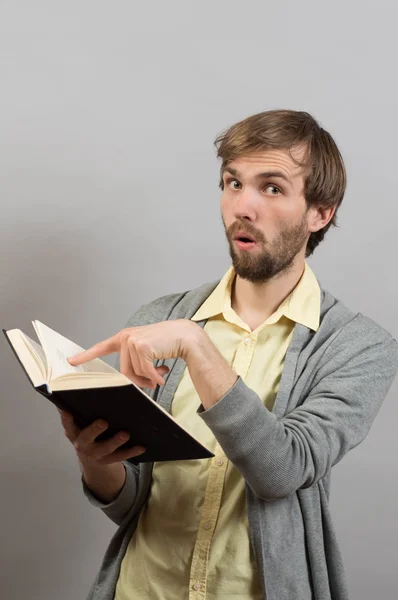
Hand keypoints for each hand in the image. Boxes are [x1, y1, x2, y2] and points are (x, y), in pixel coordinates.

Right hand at [58, 408, 145, 465]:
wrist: (90, 458)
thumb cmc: (86, 432)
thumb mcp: (79, 423)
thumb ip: (80, 410)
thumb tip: (78, 388)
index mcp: (74, 432)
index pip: (68, 424)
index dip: (66, 418)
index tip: (67, 410)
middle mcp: (82, 444)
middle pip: (87, 437)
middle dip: (95, 430)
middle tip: (104, 422)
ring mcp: (95, 454)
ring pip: (106, 448)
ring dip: (116, 441)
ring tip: (126, 433)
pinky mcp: (107, 460)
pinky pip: (120, 456)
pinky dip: (131, 451)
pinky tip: (141, 446)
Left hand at [67, 319, 198, 389]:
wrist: (185, 336)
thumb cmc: (167, 344)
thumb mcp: (147, 352)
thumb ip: (136, 363)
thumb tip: (131, 382)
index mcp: (124, 338)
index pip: (101, 347)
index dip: (85, 356)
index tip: (70, 362)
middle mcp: (125, 337)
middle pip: (124, 372)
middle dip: (139, 381)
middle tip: (153, 382)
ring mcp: (132, 340)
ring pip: (134, 373)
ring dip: (149, 379)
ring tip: (161, 373)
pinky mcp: (141, 346)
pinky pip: (144, 372)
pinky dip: (156, 377)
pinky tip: (165, 372)